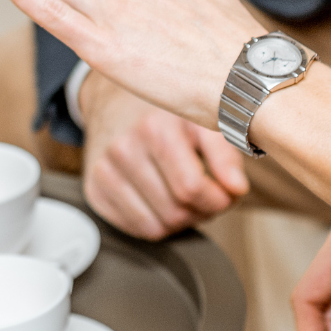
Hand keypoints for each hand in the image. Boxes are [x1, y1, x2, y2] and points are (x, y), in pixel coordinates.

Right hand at [78, 75, 249, 238]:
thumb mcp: (204, 122)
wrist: (117, 102)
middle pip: (175, 212)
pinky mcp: (94, 190)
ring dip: (180, 221)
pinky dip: (156, 222)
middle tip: (206, 195)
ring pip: (156, 228)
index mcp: (154, 128)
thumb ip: (226, 156)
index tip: (225, 193)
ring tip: (184, 196)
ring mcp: (104, 171)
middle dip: (200, 212)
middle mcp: (123, 149)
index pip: (192, 188)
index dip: (218, 200)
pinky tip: (161, 199)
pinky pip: (136, 229)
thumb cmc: (168, 115)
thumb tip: (236, 189)